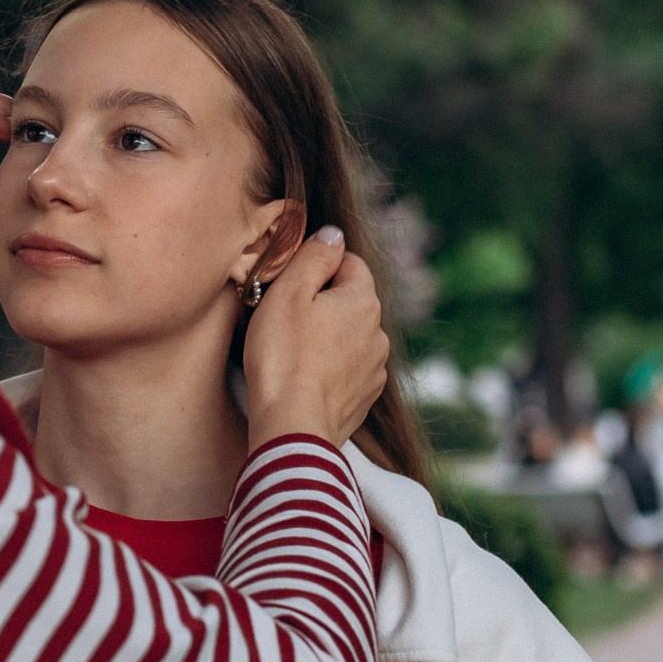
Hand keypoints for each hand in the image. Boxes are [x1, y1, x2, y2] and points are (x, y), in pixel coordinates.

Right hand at [242, 227, 387, 450]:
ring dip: (328, 337)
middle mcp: (379, 333)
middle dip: (323, 303)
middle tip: (285, 318)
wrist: (293, 427)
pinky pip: (348, 370)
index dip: (318, 266)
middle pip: (350, 301)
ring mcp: (374, 369)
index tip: (290, 283)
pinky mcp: (364, 398)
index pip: (350, 263)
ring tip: (293, 353)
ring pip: (350, 337)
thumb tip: (333, 234)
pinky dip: (330, 369)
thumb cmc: (284, 357)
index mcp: (364, 301)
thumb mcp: (289, 293)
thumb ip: (314, 257)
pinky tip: (305, 377)